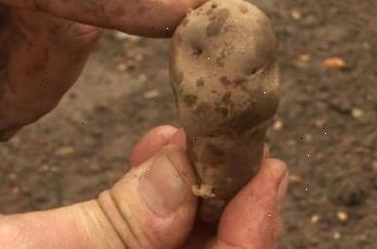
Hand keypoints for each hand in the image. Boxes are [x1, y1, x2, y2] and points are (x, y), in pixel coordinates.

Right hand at [0, 126, 288, 247]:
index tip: (269, 170)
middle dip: (229, 200)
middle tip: (236, 140)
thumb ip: (107, 229)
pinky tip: (156, 154)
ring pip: (180, 243)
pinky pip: (146, 233)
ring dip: (194, 188)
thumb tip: (182, 181)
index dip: (254, 230)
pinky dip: (158, 193)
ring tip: (186, 139)